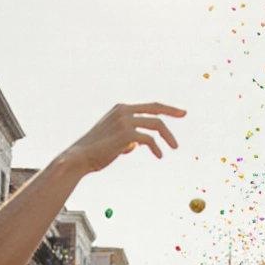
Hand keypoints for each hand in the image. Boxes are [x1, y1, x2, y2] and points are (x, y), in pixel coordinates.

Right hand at [63, 102, 184, 172]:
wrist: (79, 158)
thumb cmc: (95, 152)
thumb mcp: (112, 139)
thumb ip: (126, 138)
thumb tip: (136, 145)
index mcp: (120, 109)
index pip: (149, 106)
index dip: (166, 108)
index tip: (181, 112)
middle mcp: (123, 111)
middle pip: (155, 109)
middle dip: (172, 112)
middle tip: (185, 114)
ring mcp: (125, 121)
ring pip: (156, 124)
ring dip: (168, 136)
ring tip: (174, 147)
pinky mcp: (126, 134)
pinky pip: (149, 140)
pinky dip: (156, 148)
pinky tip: (159, 155)